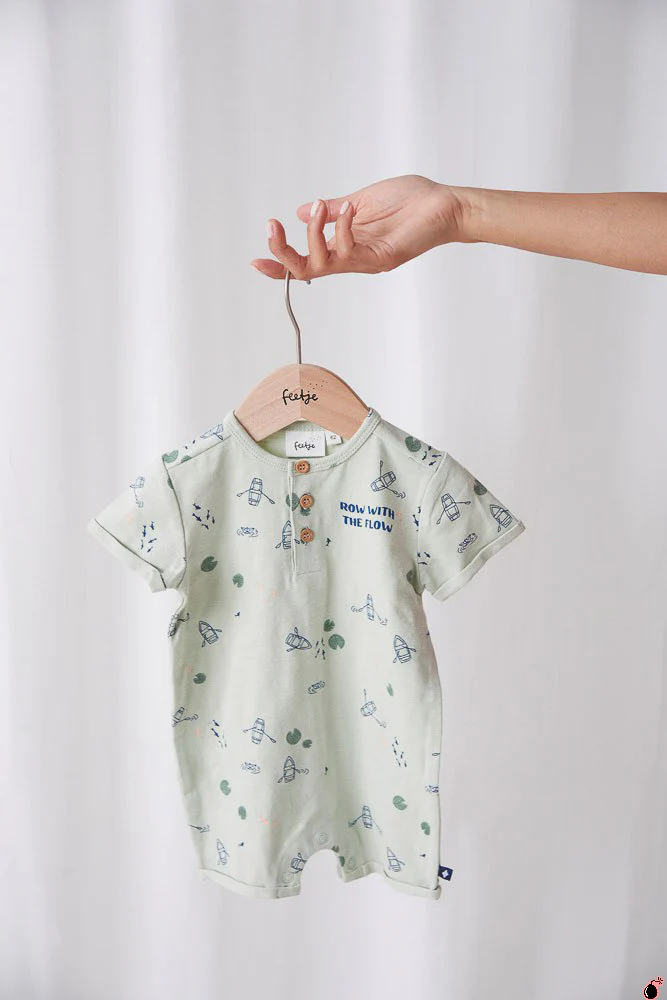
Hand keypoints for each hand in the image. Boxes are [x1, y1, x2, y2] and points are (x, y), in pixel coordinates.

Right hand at [249, 174, 467, 279]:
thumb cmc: (411, 201)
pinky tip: (349, 208)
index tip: (255, 260)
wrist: (446, 205)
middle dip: (282, 252)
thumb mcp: (362, 200)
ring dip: (313, 233)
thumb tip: (302, 209)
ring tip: (321, 206)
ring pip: (322, 263)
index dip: (279, 265)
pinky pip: (350, 250)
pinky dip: (342, 227)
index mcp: (345, 246)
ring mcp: (366, 260)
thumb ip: (333, 210)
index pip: (306, 262)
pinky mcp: (382, 257)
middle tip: (273, 226)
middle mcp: (352, 259)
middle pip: (304, 271)